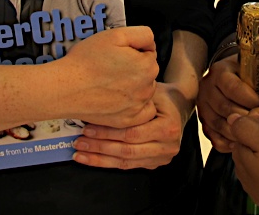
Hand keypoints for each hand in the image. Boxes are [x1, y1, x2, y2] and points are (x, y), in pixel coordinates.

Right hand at [58, 26, 158, 128]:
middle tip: (111, 68)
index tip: (117, 54)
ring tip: (110, 82)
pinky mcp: (127, 120)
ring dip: (134, 86)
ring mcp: (137, 106)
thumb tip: (151, 45)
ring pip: (143, 91)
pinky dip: (135, 106)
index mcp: (147, 66)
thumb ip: (143, 35)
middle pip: (147, 72)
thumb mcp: (116, 35)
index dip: (133, 50)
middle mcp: (147, 88)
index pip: (148, 53)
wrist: (65, 88)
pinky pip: (141, 112)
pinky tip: (120, 99)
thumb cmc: (87, 60)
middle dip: (135, 68)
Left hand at [72, 81, 188, 169]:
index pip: (133, 134)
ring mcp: (161, 158)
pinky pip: (127, 166)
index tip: (88, 128)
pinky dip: (107, 163)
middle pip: (128, 150)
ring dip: (100, 159)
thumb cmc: (161, 96)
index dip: (109, 132)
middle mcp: (168, 146)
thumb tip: (98, 100)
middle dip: (100, 147)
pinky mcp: (153, 164)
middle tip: (79, 141)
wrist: (179, 106)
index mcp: (168, 127)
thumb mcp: (151, 92)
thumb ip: (133, 99)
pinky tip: (91, 159)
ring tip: (80, 153)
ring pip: (125, 162)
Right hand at [197, 54, 258, 152]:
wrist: (233, 77)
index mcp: (219, 72)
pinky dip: (231, 143)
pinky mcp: (205, 124)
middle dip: (248, 117)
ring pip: (220, 125)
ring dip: (240, 132)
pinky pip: (216, 139)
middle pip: (226, 108)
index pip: (233, 88)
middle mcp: (207, 89)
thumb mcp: (253, 68)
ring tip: (256, 132)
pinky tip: (244, 141)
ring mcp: (203, 107)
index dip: (251, 99)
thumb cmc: (246, 75)